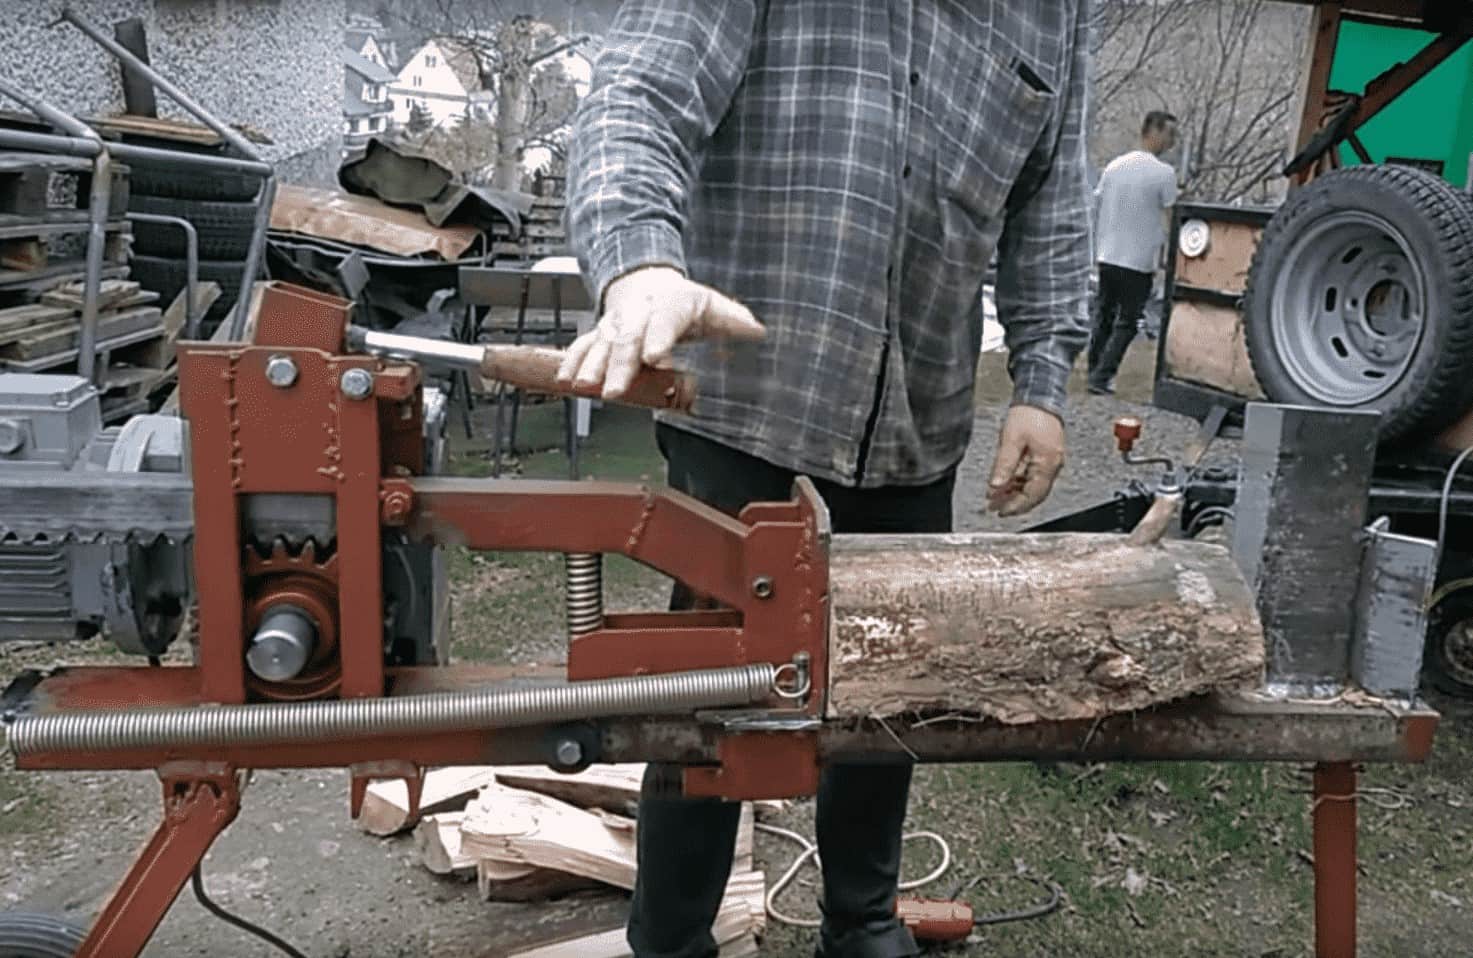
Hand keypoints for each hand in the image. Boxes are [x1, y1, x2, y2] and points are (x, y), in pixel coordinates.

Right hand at [557, 266, 763, 399]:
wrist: (645, 279)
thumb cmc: (683, 302)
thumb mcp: (713, 307)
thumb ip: (734, 322)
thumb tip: (758, 332)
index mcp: (671, 304)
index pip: (665, 320)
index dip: (659, 338)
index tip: (655, 356)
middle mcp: (639, 312)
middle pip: (628, 338)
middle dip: (619, 365)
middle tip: (615, 389)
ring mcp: (616, 323)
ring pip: (601, 343)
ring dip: (591, 365)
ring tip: (584, 385)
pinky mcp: (599, 334)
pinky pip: (583, 346)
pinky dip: (573, 362)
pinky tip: (566, 379)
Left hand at [986, 405, 1064, 516]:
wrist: (1039, 397)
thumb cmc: (1028, 414)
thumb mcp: (1010, 441)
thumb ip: (1003, 465)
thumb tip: (995, 487)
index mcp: (1048, 463)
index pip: (1033, 495)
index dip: (1016, 506)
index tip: (1000, 511)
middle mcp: (1053, 465)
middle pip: (1034, 494)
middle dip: (1013, 502)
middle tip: (994, 506)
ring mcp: (1050, 462)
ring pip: (1032, 486)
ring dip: (1014, 493)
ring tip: (995, 496)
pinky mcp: (1045, 457)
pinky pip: (1032, 476)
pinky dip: (1018, 482)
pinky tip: (1004, 483)